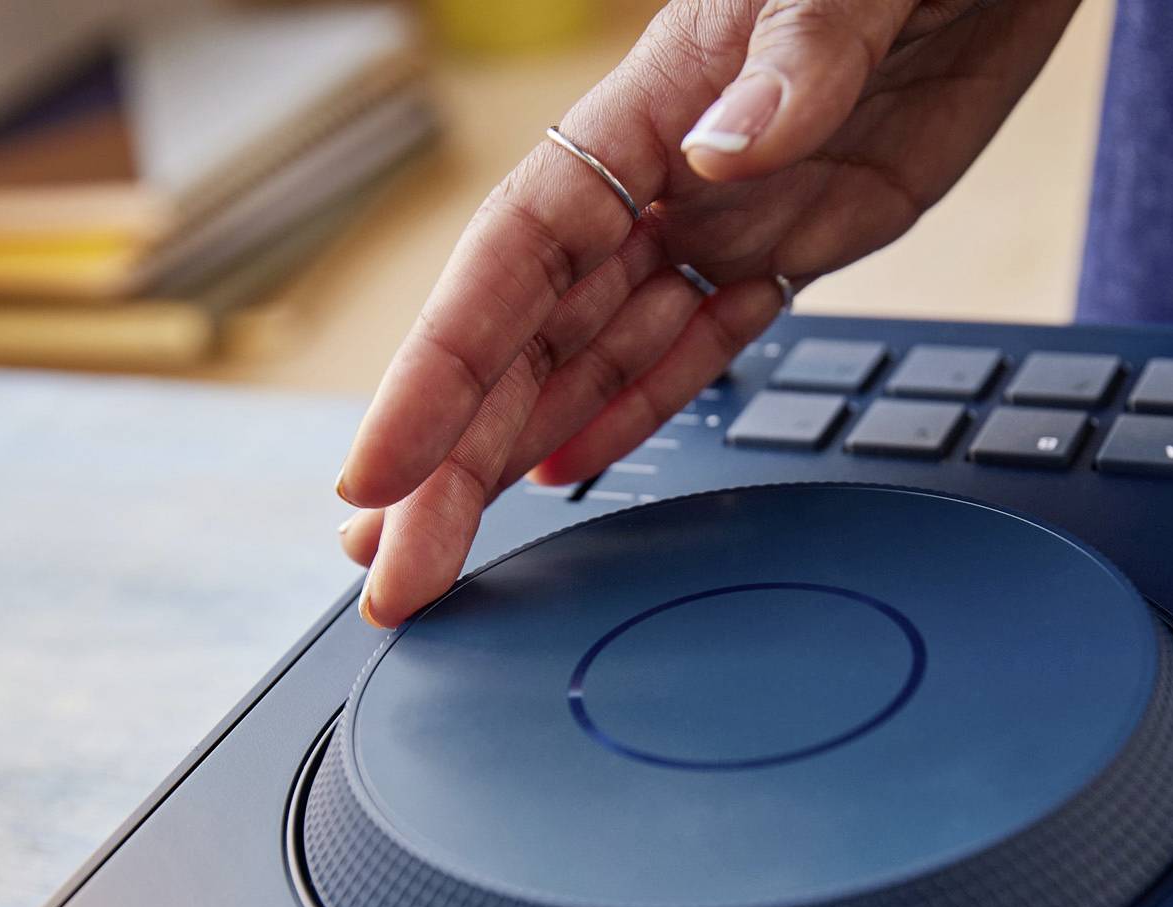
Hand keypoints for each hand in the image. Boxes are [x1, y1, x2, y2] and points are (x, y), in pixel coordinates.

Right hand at [335, 0, 1078, 626]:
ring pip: (594, 359)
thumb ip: (791, 64)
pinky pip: (696, 346)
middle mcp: (663, 179)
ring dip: (513, 456)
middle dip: (451, 465)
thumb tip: (713, 158)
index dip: (435, 375)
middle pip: (529, 340)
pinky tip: (564, 474)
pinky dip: (629, 412)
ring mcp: (723, 219)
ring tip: (438, 549)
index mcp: (644, 110)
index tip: (377, 477)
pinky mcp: (795, 246)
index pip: (511, 261)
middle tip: (389, 578)